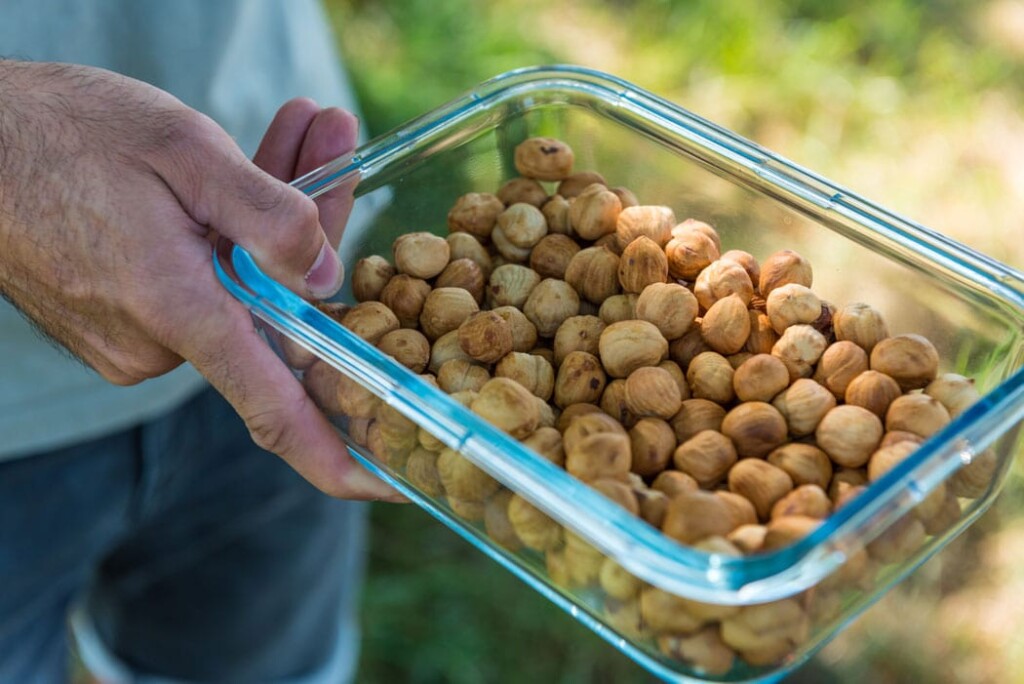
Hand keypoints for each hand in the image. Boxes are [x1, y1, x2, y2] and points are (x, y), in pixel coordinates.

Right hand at [0, 60, 400, 500]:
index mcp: (175, 312)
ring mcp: (134, 338)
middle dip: (319, 235)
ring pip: (244, 289)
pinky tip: (249, 170)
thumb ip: (271, 218)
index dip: (340, 456)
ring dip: (277, 221)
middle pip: (277, 312)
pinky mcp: (121, 319)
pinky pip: (206, 285)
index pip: (276, 412)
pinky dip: (235, 235)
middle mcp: (155, 344)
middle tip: (335, 137)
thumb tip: (331, 277)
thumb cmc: (63, 134)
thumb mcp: (184, 150)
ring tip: (303, 130)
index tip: (394, 482)